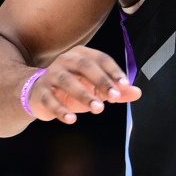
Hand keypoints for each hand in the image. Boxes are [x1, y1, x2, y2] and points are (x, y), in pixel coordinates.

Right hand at [26, 47, 141, 125]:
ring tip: (98, 108)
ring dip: (84, 95)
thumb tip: (137, 92)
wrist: (39, 93)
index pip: (101, 59)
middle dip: (101, 81)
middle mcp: (66, 61)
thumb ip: (116, 91)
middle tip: (114, 97)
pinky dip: (61, 110)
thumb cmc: (72, 89)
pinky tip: (71, 119)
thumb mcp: (96, 89)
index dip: (113, 72)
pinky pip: (50, 100)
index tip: (124, 86)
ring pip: (67, 81)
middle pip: (85, 66)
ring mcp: (51, 75)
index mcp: (82, 55)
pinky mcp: (41, 92)